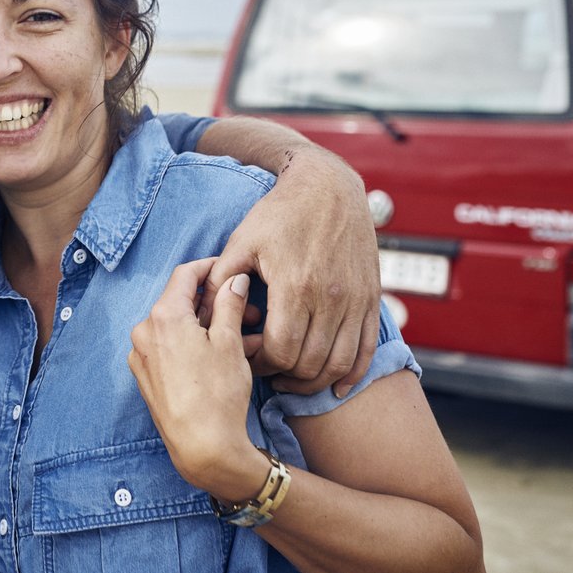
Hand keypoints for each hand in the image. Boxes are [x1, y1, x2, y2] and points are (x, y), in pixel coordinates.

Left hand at [129, 260, 269, 498]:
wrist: (202, 448)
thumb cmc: (218, 394)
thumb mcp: (229, 342)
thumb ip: (229, 304)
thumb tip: (232, 280)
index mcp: (163, 316)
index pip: (184, 275)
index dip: (209, 268)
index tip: (228, 269)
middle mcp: (144, 332)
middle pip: (181, 303)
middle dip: (215, 303)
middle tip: (247, 311)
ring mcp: (142, 356)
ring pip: (179, 329)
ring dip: (209, 327)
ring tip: (246, 338)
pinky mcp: (145, 377)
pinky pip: (171, 350)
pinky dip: (194, 346)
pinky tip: (222, 357)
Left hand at [199, 143, 379, 395]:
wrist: (329, 187)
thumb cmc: (280, 212)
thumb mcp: (242, 240)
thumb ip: (222, 278)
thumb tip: (202, 311)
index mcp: (295, 285)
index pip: (280, 348)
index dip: (262, 362)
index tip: (249, 358)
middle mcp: (330, 297)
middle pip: (309, 362)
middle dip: (285, 375)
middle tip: (268, 372)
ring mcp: (355, 301)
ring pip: (338, 363)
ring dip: (315, 381)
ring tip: (293, 380)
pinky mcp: (370, 299)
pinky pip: (365, 351)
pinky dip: (352, 374)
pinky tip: (335, 385)